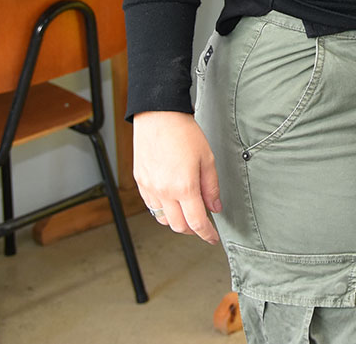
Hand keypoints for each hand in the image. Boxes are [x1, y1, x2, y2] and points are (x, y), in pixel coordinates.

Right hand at [133, 111, 221, 242]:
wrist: (158, 116)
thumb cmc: (184, 132)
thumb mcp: (207, 158)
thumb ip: (211, 187)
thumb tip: (215, 207)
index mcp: (184, 187)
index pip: (196, 222)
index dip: (206, 234)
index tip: (213, 238)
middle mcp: (164, 191)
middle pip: (178, 226)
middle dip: (192, 230)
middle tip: (203, 225)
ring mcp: (149, 188)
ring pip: (163, 219)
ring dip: (176, 221)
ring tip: (188, 212)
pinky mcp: (140, 182)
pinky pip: (151, 206)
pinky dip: (163, 209)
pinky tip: (172, 201)